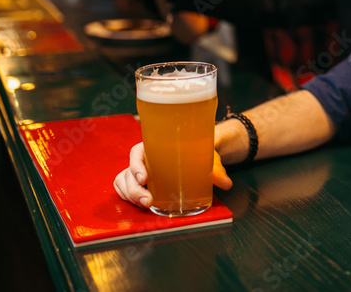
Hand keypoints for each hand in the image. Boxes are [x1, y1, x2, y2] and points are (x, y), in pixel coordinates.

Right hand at [113, 142, 233, 209]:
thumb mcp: (207, 159)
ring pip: (123, 182)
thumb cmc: (198, 153)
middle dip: (134, 189)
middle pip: (128, 172)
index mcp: (154, 146)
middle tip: (147, 201)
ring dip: (130, 195)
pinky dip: (127, 197)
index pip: (137, 152)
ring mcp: (139, 171)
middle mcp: (143, 158)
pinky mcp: (139, 183)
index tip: (145, 178)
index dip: (136, 165)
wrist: (198, 156)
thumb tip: (226, 183)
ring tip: (145, 205)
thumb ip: (215, 170)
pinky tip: (139, 204)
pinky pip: (125, 189)